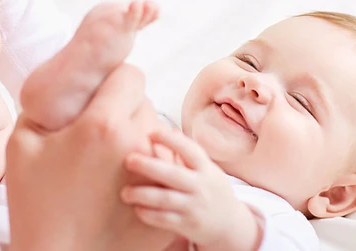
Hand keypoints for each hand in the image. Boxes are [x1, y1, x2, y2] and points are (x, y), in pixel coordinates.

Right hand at [5, 64, 177, 250]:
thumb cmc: (35, 205)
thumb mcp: (21, 146)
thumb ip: (43, 105)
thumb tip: (62, 84)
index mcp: (102, 125)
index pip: (129, 75)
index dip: (113, 80)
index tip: (101, 94)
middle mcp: (137, 144)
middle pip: (145, 104)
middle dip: (124, 111)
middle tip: (99, 135)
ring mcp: (156, 176)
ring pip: (158, 135)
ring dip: (140, 139)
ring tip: (112, 162)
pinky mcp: (166, 201)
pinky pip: (166, 168)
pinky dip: (151, 169)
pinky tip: (125, 184)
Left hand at [121, 129, 256, 248]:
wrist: (229, 225)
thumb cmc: (212, 191)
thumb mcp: (208, 170)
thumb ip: (189, 154)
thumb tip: (169, 130)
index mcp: (206, 169)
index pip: (190, 150)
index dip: (170, 140)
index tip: (150, 133)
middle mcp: (201, 186)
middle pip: (173, 174)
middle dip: (149, 166)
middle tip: (128, 160)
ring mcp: (195, 207)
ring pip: (167, 199)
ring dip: (143, 195)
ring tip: (125, 192)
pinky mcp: (188, 225)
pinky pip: (166, 220)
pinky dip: (150, 215)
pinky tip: (137, 209)